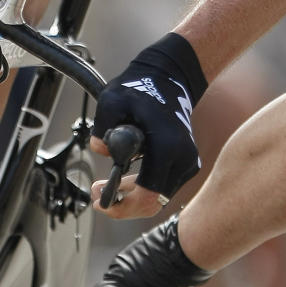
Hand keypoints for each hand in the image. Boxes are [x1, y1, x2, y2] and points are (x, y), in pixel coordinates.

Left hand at [92, 32, 206, 218]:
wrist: (167, 79)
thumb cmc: (140, 88)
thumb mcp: (111, 101)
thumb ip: (101, 128)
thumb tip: (101, 150)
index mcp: (167, 147)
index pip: (147, 195)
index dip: (122, 207)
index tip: (100, 202)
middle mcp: (183, 159)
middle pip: (152, 203)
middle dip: (123, 205)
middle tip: (97, 195)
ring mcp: (188, 163)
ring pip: (157, 197)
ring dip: (131, 197)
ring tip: (106, 186)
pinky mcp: (186, 164)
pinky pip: (162, 187)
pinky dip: (143, 188)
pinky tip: (124, 180)